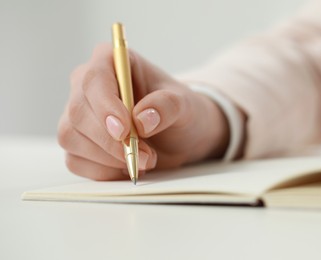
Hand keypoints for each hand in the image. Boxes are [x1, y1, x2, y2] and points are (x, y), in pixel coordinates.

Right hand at [58, 44, 228, 179]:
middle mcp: (87, 85)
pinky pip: (76, 161)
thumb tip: (142, 120)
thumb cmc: (178, 112)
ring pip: (71, 137)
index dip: (105, 105)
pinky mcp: (77, 142)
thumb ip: (167, 106)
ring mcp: (78, 115)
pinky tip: (127, 166)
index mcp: (112, 62)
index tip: (124, 130)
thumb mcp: (184, 105)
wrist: (177, 136)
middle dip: (110, 140)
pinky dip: (104, 170)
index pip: (95, 79)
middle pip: (78, 111)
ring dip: (109, 158)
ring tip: (144, 160)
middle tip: (145, 156)